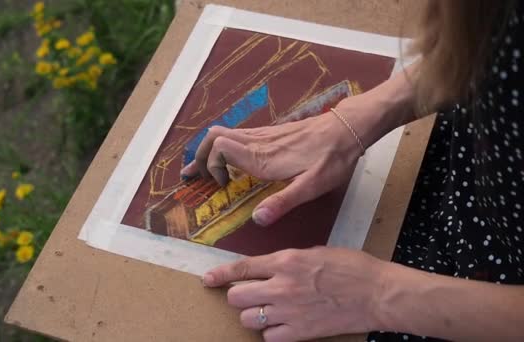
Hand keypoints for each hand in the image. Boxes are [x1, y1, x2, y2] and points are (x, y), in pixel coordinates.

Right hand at [180, 112, 362, 226]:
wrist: (348, 128)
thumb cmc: (332, 158)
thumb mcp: (312, 186)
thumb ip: (283, 202)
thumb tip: (256, 220)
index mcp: (262, 157)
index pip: (219, 149)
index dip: (211, 166)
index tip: (222, 186)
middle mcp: (257, 143)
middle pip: (214, 137)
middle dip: (199, 156)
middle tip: (193, 176)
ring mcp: (263, 135)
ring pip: (223, 133)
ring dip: (208, 151)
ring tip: (200, 169)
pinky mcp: (271, 133)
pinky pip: (236, 135)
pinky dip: (222, 147)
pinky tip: (228, 160)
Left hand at [203, 247, 387, 341]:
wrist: (376, 292)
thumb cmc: (351, 267)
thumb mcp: (314, 252)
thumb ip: (287, 261)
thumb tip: (267, 268)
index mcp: (286, 261)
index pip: (241, 268)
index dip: (219, 275)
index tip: (207, 280)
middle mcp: (282, 285)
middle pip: (237, 297)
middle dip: (237, 296)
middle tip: (248, 296)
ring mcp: (290, 311)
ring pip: (249, 319)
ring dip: (253, 315)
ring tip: (266, 311)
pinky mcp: (301, 332)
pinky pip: (269, 337)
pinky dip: (271, 332)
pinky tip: (281, 326)